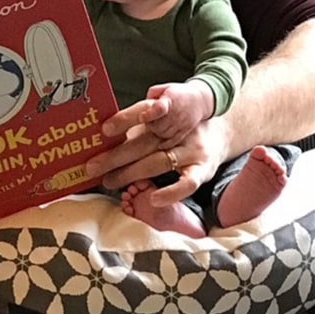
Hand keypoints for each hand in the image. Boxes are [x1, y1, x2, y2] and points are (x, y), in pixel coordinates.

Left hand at [86, 100, 228, 205]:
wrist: (222, 130)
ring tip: (109, 181)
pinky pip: (187, 183)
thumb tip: (104, 134)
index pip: (142, 114)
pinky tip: (153, 199)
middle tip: (92, 166)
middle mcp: (178, 131)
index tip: (103, 131)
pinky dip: (170, 192)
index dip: (123, 121)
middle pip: (143, 143)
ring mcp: (191, 150)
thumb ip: (139, 125)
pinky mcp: (203, 169)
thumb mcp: (163, 117)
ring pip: (158, 162)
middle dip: (115, 156)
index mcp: (166, 115)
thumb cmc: (182, 127)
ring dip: (131, 173)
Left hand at [141, 80, 213, 147]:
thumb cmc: (177, 94)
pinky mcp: (185, 131)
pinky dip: (165, 143)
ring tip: (158, 125)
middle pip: (158, 126)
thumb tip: (143, 107)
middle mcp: (177, 112)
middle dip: (150, 125)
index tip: (142, 117)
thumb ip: (151, 95)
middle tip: (150, 120)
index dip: (149, 114)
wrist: (199, 100)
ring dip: (157, 132)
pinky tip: (160, 140)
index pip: (159, 108)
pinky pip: (172, 141)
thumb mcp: (164, 88)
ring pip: (164, 135)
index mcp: (170, 99)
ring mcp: (182, 123)